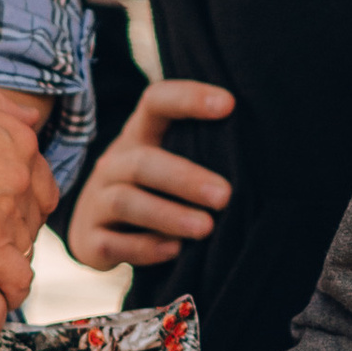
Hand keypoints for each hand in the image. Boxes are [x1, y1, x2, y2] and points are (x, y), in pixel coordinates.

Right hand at [70, 79, 233, 274]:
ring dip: (169, 215)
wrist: (96, 230)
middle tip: (225, 196)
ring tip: (206, 228)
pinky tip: (175, 251)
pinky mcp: (90, 240)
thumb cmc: (154, 189)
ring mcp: (97, 201)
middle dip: (185, 178)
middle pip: (143, 161)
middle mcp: (115, 163)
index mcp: (139, 135)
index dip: (189, 99)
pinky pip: (113, 243)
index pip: (157, 102)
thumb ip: (200, 152)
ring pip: (127, 202)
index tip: (229, 104)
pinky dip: (145, 247)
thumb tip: (261, 161)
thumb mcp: (169, 160)